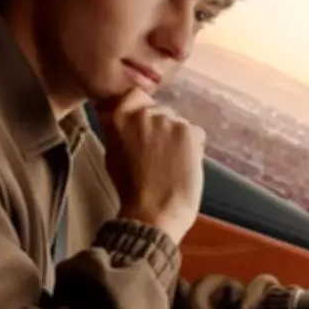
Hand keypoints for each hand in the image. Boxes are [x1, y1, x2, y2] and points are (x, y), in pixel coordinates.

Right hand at [95, 88, 205, 243]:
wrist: (153, 213)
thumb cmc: (130, 190)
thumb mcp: (112, 154)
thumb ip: (116, 129)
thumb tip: (113, 112)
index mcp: (121, 115)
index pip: (134, 94)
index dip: (141, 109)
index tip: (143, 126)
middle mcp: (145, 112)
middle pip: (159, 109)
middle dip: (161, 126)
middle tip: (158, 154)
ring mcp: (169, 120)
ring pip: (178, 122)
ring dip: (177, 137)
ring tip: (171, 164)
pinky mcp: (190, 132)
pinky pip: (195, 133)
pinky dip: (193, 147)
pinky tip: (184, 166)